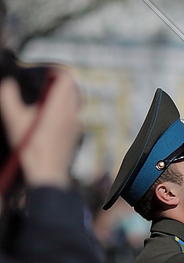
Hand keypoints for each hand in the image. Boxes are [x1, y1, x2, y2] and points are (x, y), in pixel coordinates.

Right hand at [0, 68, 82, 188]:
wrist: (48, 172)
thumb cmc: (31, 146)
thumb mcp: (14, 119)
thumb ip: (9, 96)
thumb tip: (8, 83)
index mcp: (60, 105)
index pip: (67, 79)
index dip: (58, 72)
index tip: (47, 74)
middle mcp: (72, 113)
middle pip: (73, 89)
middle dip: (60, 84)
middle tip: (45, 86)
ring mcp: (77, 124)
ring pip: (75, 103)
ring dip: (63, 98)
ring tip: (46, 102)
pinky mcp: (76, 134)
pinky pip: (74, 116)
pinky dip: (65, 112)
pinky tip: (50, 119)